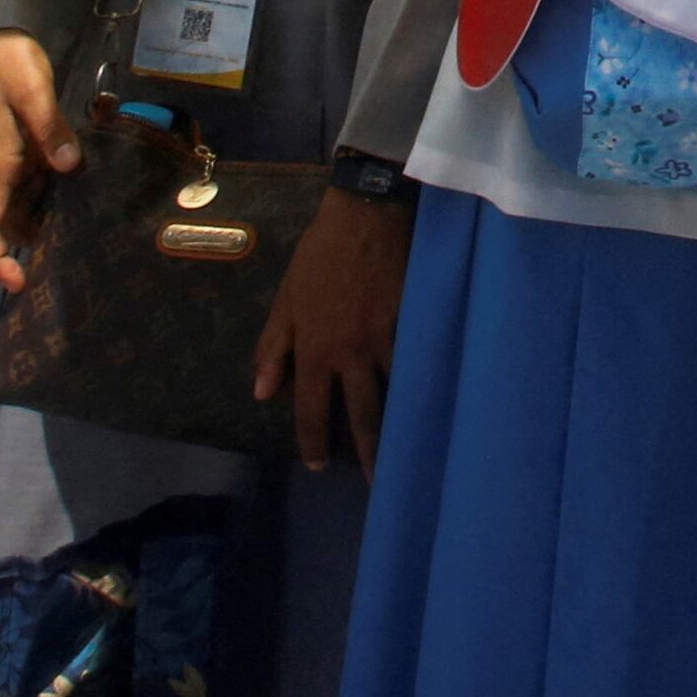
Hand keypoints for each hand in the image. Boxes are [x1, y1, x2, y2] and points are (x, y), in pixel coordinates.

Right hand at [0, 31, 73, 294]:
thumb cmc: (10, 65)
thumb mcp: (33, 90)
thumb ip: (49, 127)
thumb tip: (67, 165)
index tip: (17, 281)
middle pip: (4, 228)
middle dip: (25, 251)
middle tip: (67, 262)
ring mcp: (8, 164)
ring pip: (18, 212)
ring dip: (39, 228)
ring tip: (79, 236)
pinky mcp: (20, 154)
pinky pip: (31, 190)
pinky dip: (49, 203)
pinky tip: (78, 201)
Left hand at [256, 187, 414, 471]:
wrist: (367, 214)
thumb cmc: (320, 256)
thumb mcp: (286, 299)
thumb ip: (273, 347)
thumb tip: (261, 393)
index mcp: (315, 349)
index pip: (311, 409)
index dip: (312, 441)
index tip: (317, 464)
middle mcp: (351, 354)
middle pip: (361, 415)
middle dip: (368, 452)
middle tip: (376, 482)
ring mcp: (387, 341)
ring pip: (396, 395)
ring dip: (401, 428)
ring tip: (410, 454)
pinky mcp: (416, 324)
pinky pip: (419, 365)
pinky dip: (424, 388)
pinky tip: (435, 405)